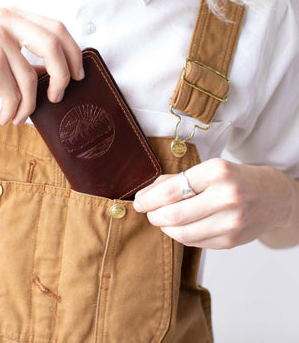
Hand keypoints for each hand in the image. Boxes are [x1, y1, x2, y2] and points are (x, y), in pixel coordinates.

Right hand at [0, 7, 83, 124]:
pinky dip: (13, 111)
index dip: (73, 53)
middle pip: (53, 46)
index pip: (56, 28)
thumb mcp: (2, 56)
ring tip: (19, 117)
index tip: (78, 75)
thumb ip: (30, 58)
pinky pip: (15, 94)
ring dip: (29, 105)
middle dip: (62, 77)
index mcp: (12, 16)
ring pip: (31, 78)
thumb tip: (61, 72)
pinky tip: (6, 118)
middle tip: (57, 97)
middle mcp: (5, 20)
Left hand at [133, 158, 295, 248]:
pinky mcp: (231, 241)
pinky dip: (180, 235)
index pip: (171, 190)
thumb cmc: (234, 179)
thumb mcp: (208, 169)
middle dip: (153, 215)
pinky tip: (180, 226)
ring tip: (162, 219)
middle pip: (173, 215)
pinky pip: (194, 242)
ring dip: (164, 227)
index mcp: (217, 172)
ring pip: (181, 234)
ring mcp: (231, 222)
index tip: (138, 202)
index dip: (148, 199)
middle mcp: (226, 197)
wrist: (274, 197)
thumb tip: (144, 193)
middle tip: (147, 212)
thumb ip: (175, 180)